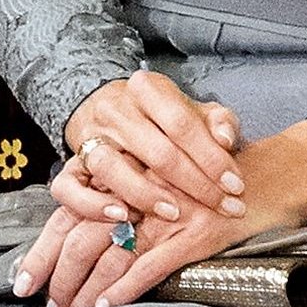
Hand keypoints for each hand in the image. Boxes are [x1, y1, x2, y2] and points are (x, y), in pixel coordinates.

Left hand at [17, 118, 306, 306]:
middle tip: (46, 303)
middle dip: (59, 275)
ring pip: (110, 253)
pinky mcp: (194, 235)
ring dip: (85, 290)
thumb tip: (96, 216)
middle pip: (83, 233)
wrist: (275, 173)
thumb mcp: (173, 164)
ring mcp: (169, 211)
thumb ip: (135, 182)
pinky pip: (149, 266)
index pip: (74, 205)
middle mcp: (144, 186)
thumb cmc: (221, 170)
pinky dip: (124, 289)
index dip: (46, 243)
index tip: (26, 276)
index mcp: (133, 167)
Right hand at [63, 70, 245, 222]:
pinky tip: (121, 217)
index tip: (235, 185)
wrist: (109, 108)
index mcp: (149, 89)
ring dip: (147, 196)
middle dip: (195, 184)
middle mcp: (117, 110)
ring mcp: (91, 136)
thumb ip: (218, 121)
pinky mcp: (72, 163)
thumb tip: (225, 140)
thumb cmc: (162, 118)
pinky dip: (93, 205)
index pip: (183, 123)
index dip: (212, 158)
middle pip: (157, 150)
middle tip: (222, 206)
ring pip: (113, 168)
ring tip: (175, 212)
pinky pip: (71, 188)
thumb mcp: (193, 110)